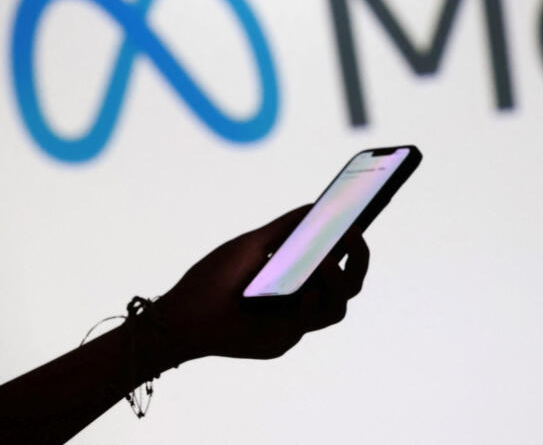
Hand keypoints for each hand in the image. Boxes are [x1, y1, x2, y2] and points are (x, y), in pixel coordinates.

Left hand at [157, 205, 368, 363]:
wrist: (182, 314)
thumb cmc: (215, 279)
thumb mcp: (254, 244)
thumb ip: (286, 228)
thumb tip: (318, 205)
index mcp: (299, 276)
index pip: (339, 262)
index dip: (354, 246)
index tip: (357, 220)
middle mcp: (303, 300)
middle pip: (349, 284)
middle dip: (359, 259)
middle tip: (353, 235)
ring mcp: (295, 321)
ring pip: (338, 306)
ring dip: (337, 281)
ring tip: (325, 264)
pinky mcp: (284, 339)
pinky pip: (310, 321)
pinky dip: (310, 303)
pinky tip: (305, 290)